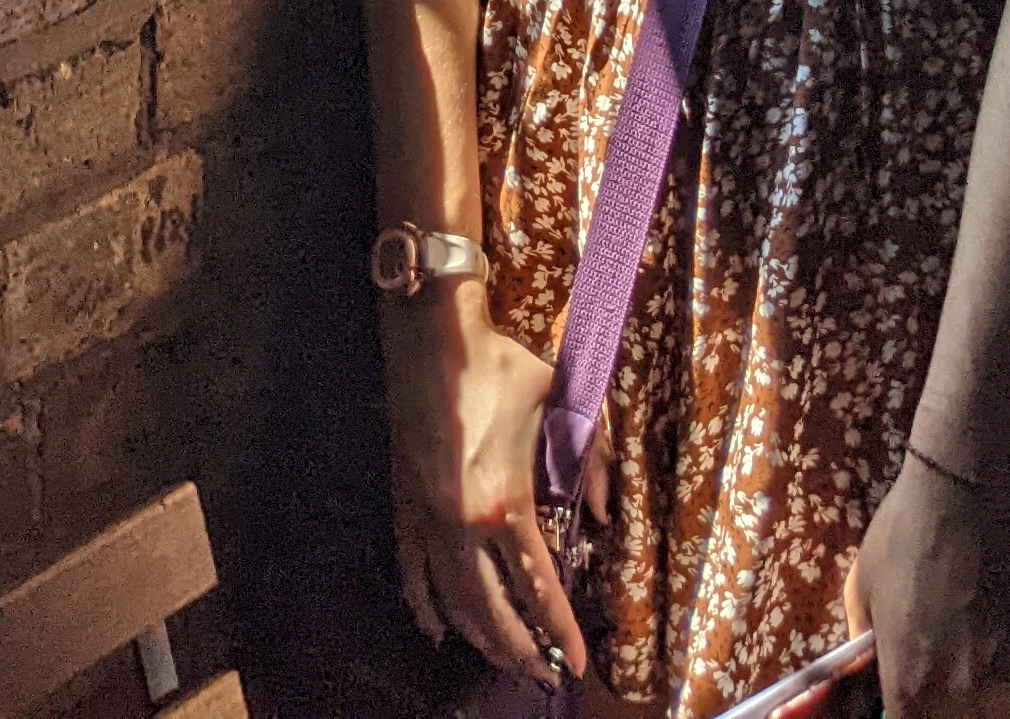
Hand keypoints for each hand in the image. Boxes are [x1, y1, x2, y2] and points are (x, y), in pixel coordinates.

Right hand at [379, 289, 589, 691]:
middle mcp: (464, 523)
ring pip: (452, 600)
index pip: (538, 588)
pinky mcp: (404, 503)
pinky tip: (438, 628)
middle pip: (493, 611)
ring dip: (480, 637)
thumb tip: (606, 514)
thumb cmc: (502, 367)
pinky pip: (411, 571)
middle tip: (543, 675)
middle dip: (521, 651)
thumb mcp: (562, 404)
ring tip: (505, 659)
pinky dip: (424, 606)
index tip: (575, 664)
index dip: (558, 631)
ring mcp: (428, 517)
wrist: (433, 334)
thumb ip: (593, 459)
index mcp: (506, 502)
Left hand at [846, 455, 1009, 718]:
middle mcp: (956, 695)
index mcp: (907, 682)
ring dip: (977, 712)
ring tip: (966, 689)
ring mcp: (999, 683)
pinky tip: (1000, 689)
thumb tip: (863, 669)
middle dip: (935, 712)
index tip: (899, 701)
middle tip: (930, 686)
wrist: (963, 498)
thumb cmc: (902, 536)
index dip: (898, 717)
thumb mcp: (863, 589)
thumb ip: (863, 642)